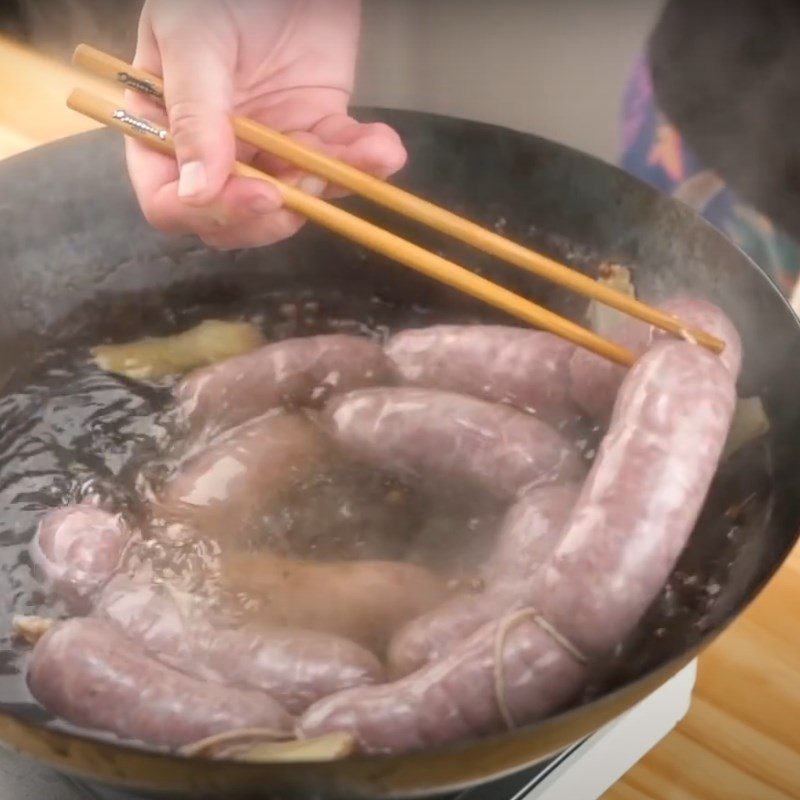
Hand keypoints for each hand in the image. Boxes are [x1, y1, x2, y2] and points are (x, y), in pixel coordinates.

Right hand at [126, 0, 406, 249]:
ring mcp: (268, 144)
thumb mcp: (194, 39)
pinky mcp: (315, 129)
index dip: (213, 212)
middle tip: (305, 184)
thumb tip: (196, 193)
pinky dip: (364, 162)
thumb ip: (193, 114)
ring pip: (295, 201)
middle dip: (275, 214)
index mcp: (164, 130)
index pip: (171, 202)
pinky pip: (339, 164)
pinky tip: (383, 149)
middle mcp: (214, 149)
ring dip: (328, 188)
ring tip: (358, 155)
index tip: (259, 195)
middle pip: (235, 219)